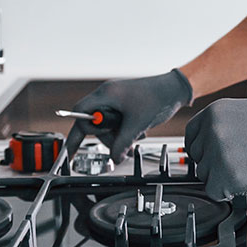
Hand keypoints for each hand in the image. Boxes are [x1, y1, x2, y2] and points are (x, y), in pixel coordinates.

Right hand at [71, 69, 193, 161]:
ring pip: (107, 125)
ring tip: (135, 138)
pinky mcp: (124, 104)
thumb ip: (122, 143)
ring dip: (119, 136)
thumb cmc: (158, 98)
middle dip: (108, 137)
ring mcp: (116, 99)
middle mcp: (108, 95)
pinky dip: (125, 130)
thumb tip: (114, 158)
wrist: (175, 89)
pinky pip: (117, 121)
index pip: (80, 113)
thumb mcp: (137, 125)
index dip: (74, 134)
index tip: (70, 152)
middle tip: (122, 145)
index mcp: (106, 94)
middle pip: (94, 123)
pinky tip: (138, 132)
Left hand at [184, 98, 246, 199]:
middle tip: (239, 163)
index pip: (192, 136)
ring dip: (223, 178)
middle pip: (199, 158)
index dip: (204, 149)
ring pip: (207, 176)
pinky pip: (216, 192)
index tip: (212, 156)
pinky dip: (229, 192)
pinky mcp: (228, 177)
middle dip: (215, 164)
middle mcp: (212, 131)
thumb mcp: (246, 111)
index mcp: (215, 112)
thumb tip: (211, 140)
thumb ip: (224, 124)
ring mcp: (219, 154)